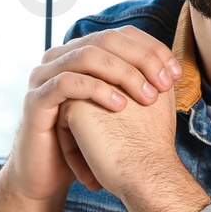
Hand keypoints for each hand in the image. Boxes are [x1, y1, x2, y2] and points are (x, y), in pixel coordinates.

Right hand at [2, 26, 183, 203]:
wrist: (50, 175)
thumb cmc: (86, 141)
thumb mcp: (115, 108)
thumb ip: (135, 84)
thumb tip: (173, 69)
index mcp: (78, 54)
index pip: (120, 36)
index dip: (151, 49)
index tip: (176, 74)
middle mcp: (58, 58)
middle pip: (105, 40)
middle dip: (141, 59)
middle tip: (164, 84)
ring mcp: (43, 77)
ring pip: (87, 56)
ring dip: (123, 73)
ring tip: (147, 97)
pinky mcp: (35, 100)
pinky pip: (67, 83)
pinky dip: (97, 90)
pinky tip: (119, 106)